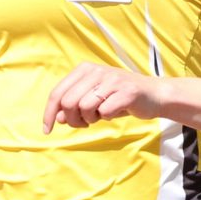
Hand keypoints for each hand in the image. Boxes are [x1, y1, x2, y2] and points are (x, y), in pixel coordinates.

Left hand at [42, 64, 166, 132]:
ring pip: (84, 107)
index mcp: (85, 69)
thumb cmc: (119, 98)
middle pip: (68, 102)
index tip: (47, 130)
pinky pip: (104, 112)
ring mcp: (112, 80)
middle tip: (84, 124)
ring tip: (100, 116)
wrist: (154, 95)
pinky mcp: (126, 91)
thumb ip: (73, 106)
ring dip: (90, 119)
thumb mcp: (93, 100)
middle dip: (72, 120)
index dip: (49, 114)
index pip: (57, 93)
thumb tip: (57, 118)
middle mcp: (96, 71)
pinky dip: (106, 118)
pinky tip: (114, 112)